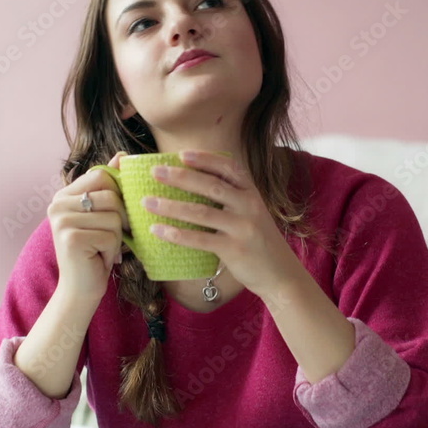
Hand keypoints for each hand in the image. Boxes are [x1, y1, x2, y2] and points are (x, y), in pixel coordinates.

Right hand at [47, 151, 129, 300]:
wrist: (81, 289)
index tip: (116, 215)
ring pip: (113, 216)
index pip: (102, 175)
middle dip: (120, 220)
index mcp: (64, 194)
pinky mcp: (70, 238)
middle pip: (111, 195)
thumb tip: (122, 154)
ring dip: (116, 238)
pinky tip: (99, 258)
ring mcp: (61, 220)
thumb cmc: (96, 250)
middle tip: (111, 237)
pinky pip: (110, 235)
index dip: (118, 194)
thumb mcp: (104, 215)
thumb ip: (109, 186)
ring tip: (103, 248)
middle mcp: (57, 204)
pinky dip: (112, 251)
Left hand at [140, 150, 306, 297]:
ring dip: (171, 206)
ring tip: (147, 202)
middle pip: (211, 186)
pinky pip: (201, 239)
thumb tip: (192, 184)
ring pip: (201, 212)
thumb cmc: (258, 241)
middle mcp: (249, 206)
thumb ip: (231, 198)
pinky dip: (177, 234)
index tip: (181, 154)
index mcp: (252, 193)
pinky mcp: (234, 249)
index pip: (229, 168)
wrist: (280, 273)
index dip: (205, 159)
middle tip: (155, 172)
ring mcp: (243, 227)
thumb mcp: (252, 212)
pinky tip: (158, 231)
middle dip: (180, 177)